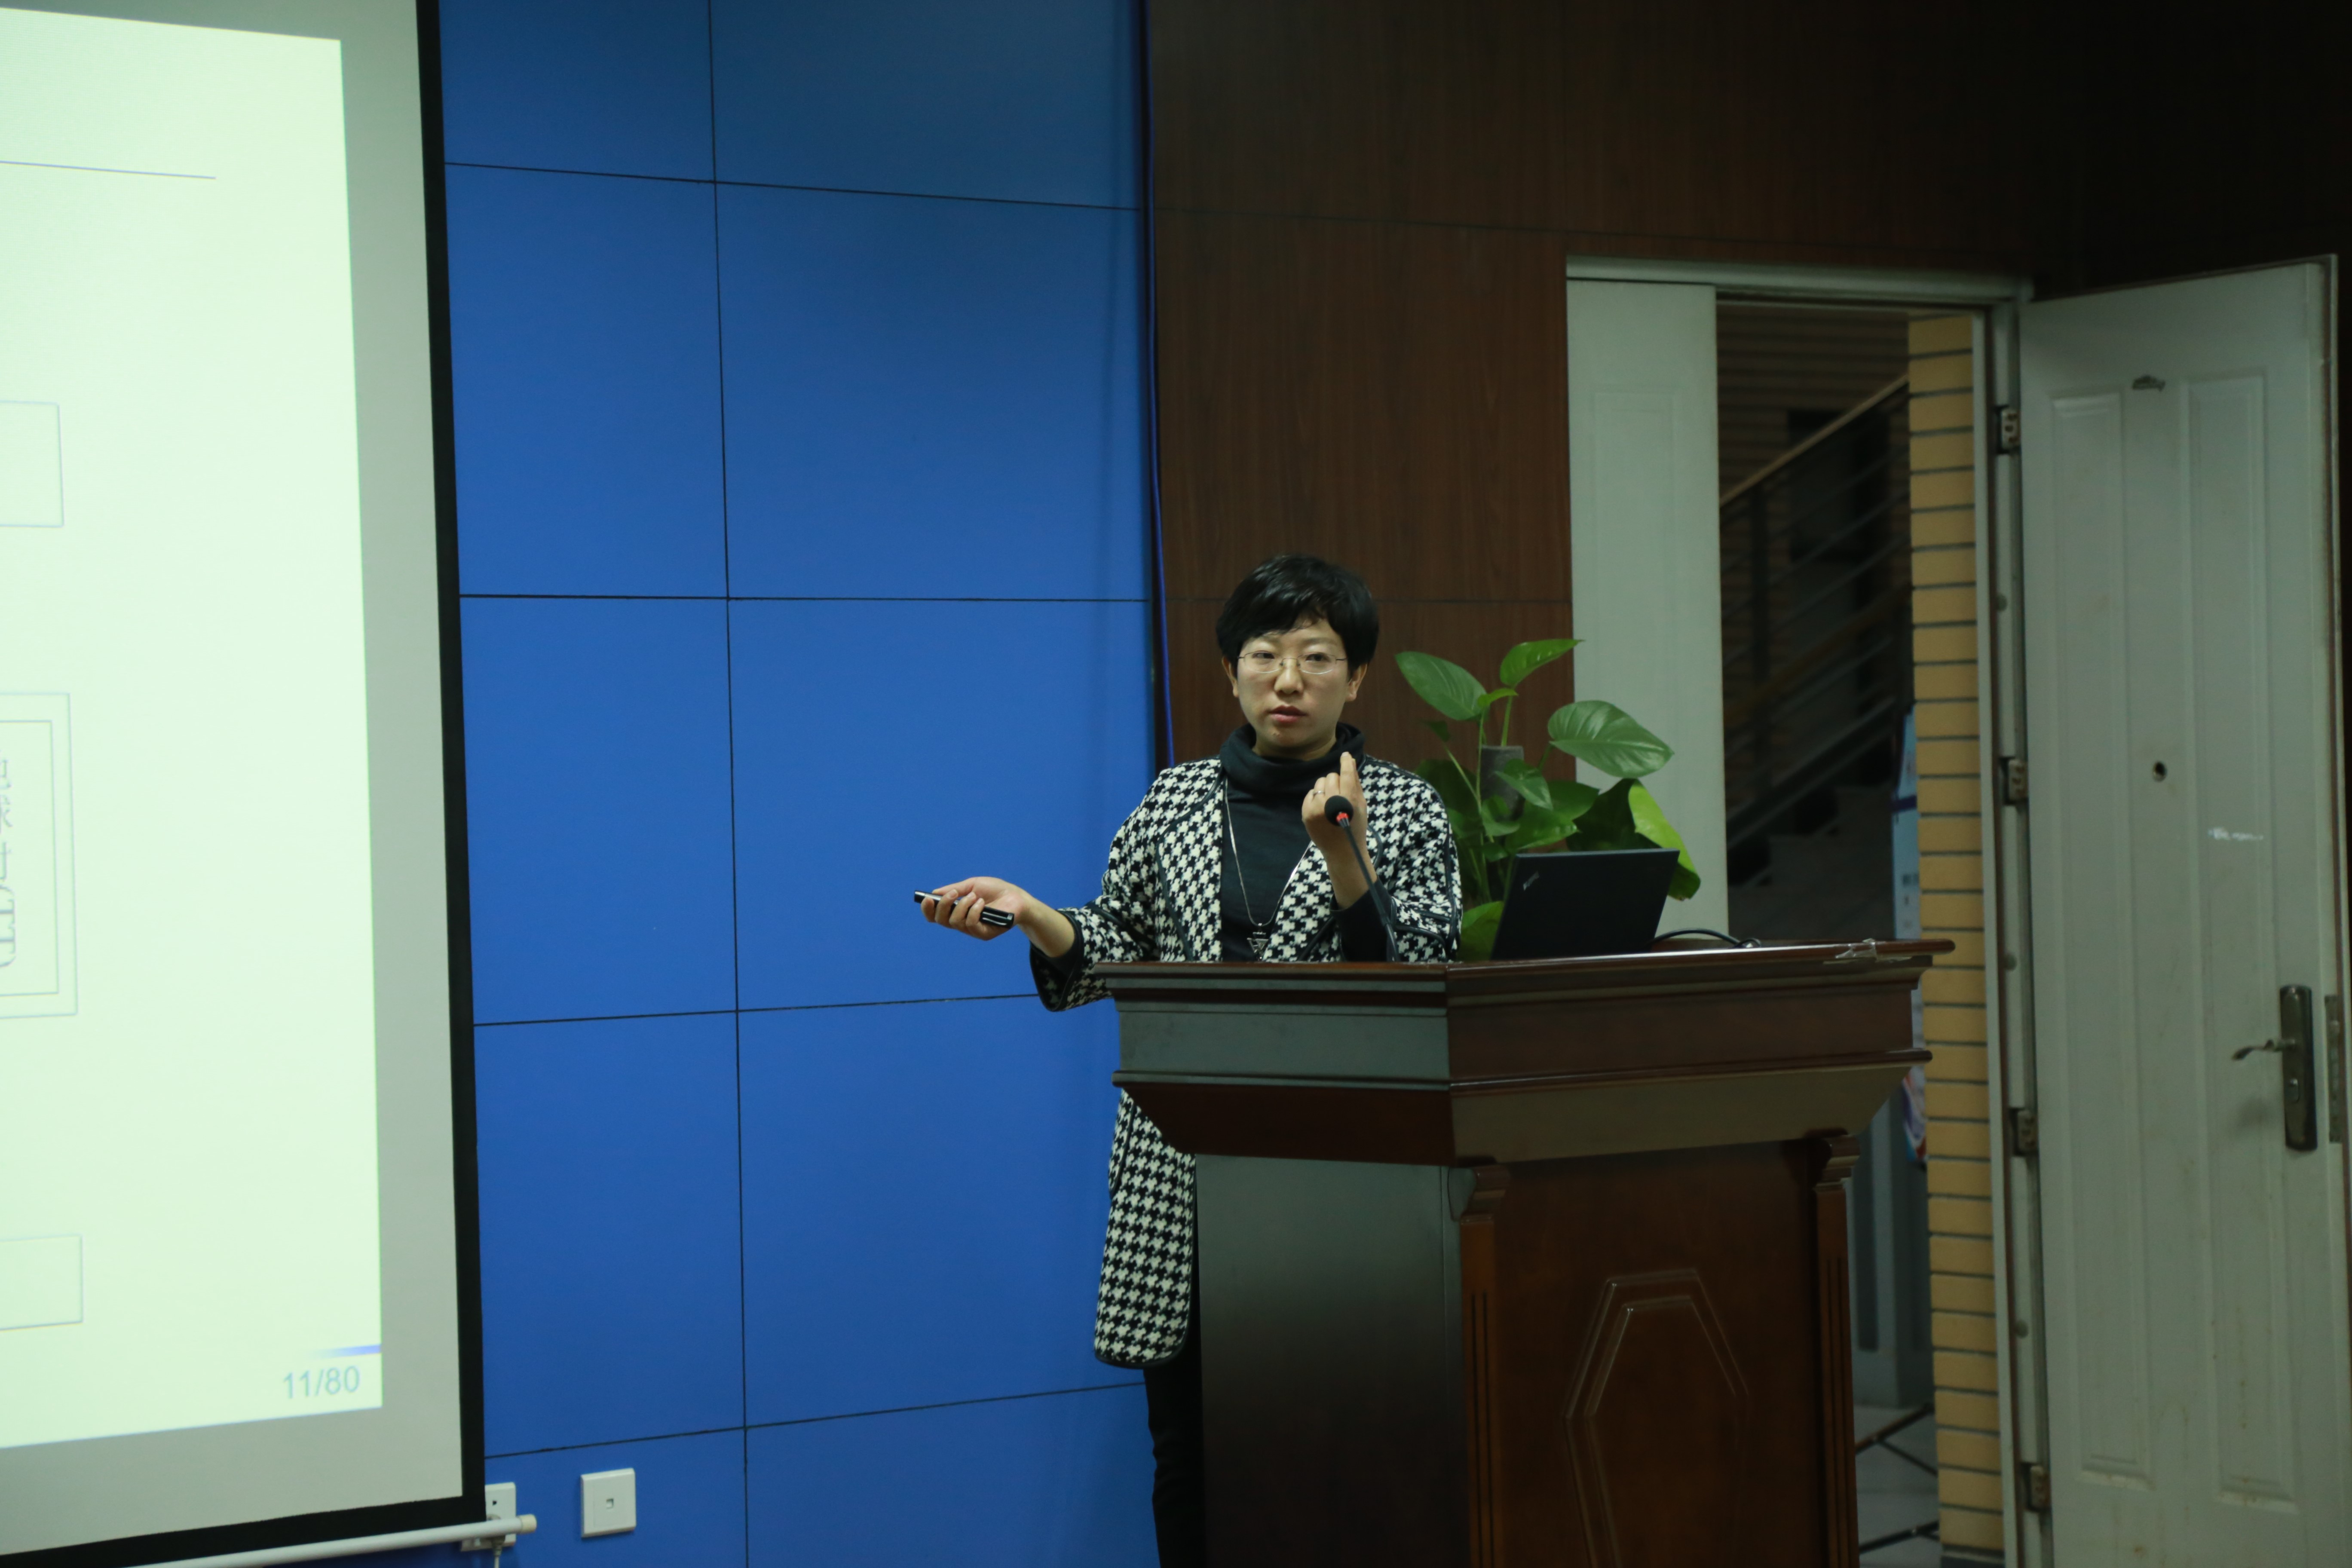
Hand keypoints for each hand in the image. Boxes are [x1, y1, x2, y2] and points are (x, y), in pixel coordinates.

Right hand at [918, 876, 1075, 956]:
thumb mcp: (973, 885)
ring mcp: (972, 930)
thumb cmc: (996, 890)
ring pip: (955, 922)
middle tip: (952, 894)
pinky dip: (974, 911)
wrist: (1017, 897)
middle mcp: (961, 922)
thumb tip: (934, 893)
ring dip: (962, 906)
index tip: (927, 899)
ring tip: (974, 896)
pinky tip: (982, 904)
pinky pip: (970, 925)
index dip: (928, 910)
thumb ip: (955, 889)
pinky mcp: (983, 934)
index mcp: (956, 911)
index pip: (935, 916)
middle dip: (943, 906)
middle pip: (941, 921)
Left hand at [1302, 753, 1376, 906]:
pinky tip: (1323, 808)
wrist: (1342, 851)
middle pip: (1331, 777)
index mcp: (1348, 800)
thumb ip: (1355, 782)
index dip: (1346, 762)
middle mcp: (1330, 802)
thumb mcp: (1361, 805)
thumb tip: (1350, 761)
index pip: (1346, 774)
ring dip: (1326, 788)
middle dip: (1336, 782)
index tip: (1345, 755)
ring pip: (1319, 783)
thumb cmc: (1355, 827)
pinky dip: (1316, 797)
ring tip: (1331, 801)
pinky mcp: (1305, 813)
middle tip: (1341, 794)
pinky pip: (1310, 794)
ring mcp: (1316, 808)